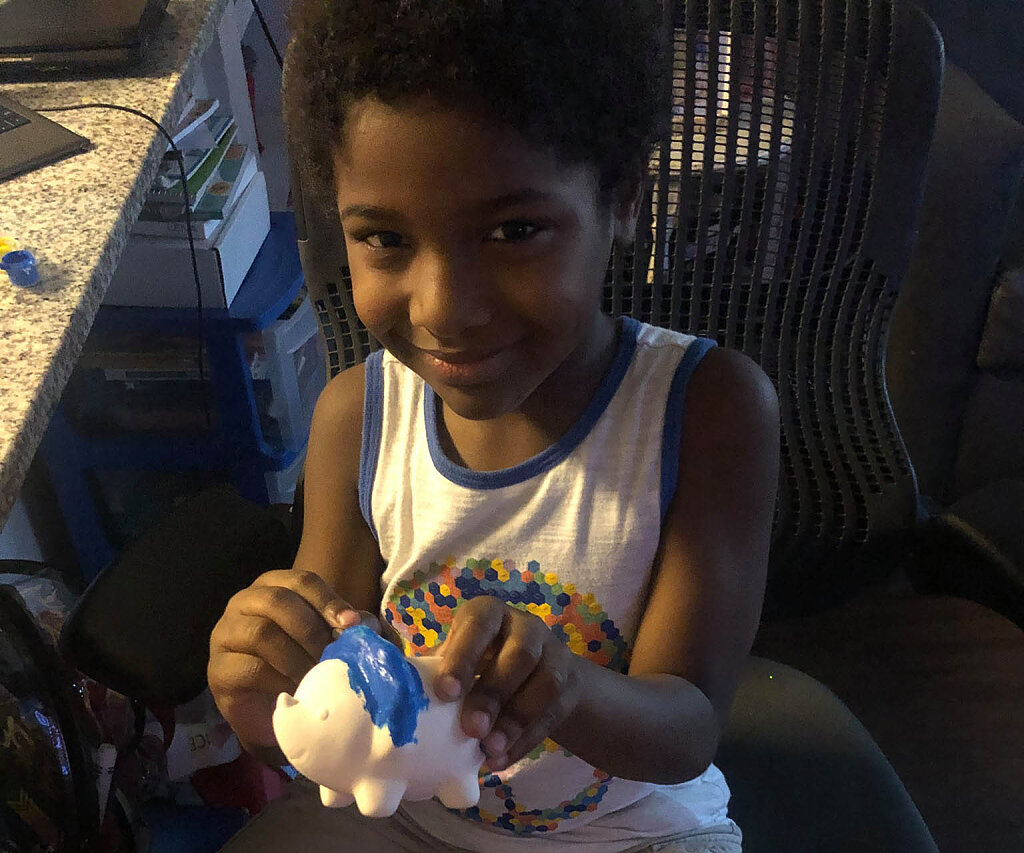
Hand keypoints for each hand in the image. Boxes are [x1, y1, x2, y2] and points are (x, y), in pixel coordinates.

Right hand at [208, 569, 378, 751]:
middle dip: (312, 629)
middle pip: (278, 601)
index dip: (328, 600)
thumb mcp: (325, 639)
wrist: (269, 709)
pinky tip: (297, 692)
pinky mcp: (219, 669)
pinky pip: (250, 668)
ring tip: (318, 677)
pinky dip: (279, 680)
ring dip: (297, 657)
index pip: (302, 580)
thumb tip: (363, 624)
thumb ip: (343, 627)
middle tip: (333, 656)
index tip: (351, 624)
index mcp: (274, 586)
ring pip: (262, 634)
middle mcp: (245, 602)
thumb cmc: (299, 663)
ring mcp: (226, 634)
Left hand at [433, 595, 581, 770]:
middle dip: (493, 694)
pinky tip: (502, 759)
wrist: (534, 671)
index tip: (445, 693)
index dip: (463, 656)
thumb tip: (400, 698)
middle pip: (520, 655)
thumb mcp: (458, 656)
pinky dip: (526, 740)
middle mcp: (526, 627)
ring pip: (546, 684)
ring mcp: (554, 654)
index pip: (479, 624)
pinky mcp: (570, 684)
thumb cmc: (479, 663)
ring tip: (489, 750)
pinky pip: (553, 713)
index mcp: (489, 614)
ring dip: (515, 721)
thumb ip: (436, 670)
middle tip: (472, 729)